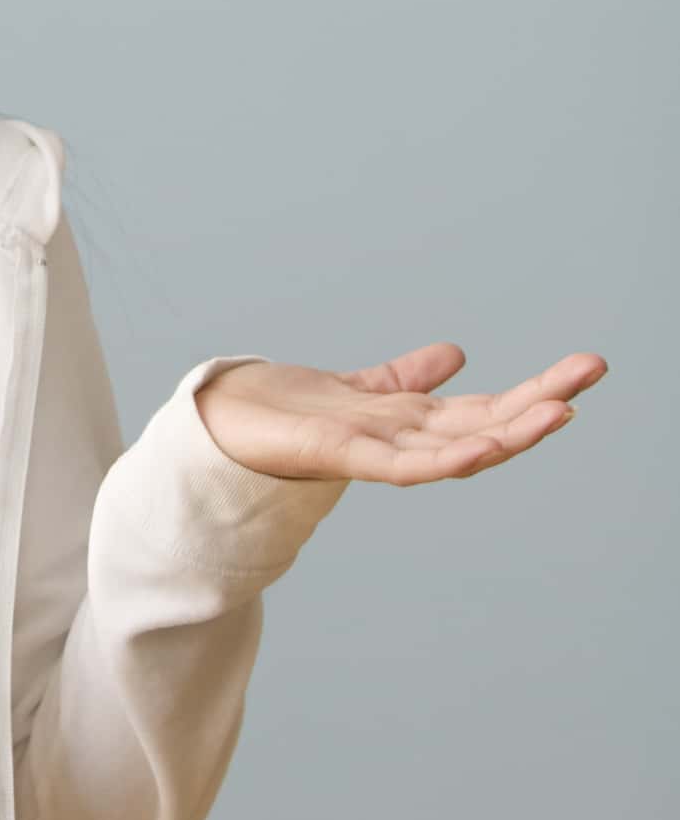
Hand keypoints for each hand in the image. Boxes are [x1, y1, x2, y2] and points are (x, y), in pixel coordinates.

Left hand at [194, 343, 606, 485]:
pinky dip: (444, 459)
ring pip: (456, 446)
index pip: (485, 408)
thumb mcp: (364, 386)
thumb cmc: (290, 409)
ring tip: (560, 410)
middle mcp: (402, 441)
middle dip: (540, 402)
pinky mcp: (339, 454)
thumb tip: (458, 354)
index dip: (532, 393)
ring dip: (510, 432)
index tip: (580, 373)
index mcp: (411, 423)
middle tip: (594, 370)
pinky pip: (401, 465)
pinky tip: (481, 447)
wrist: (225, 422)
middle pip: (484, 423)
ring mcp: (375, 451)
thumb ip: (408, 376)